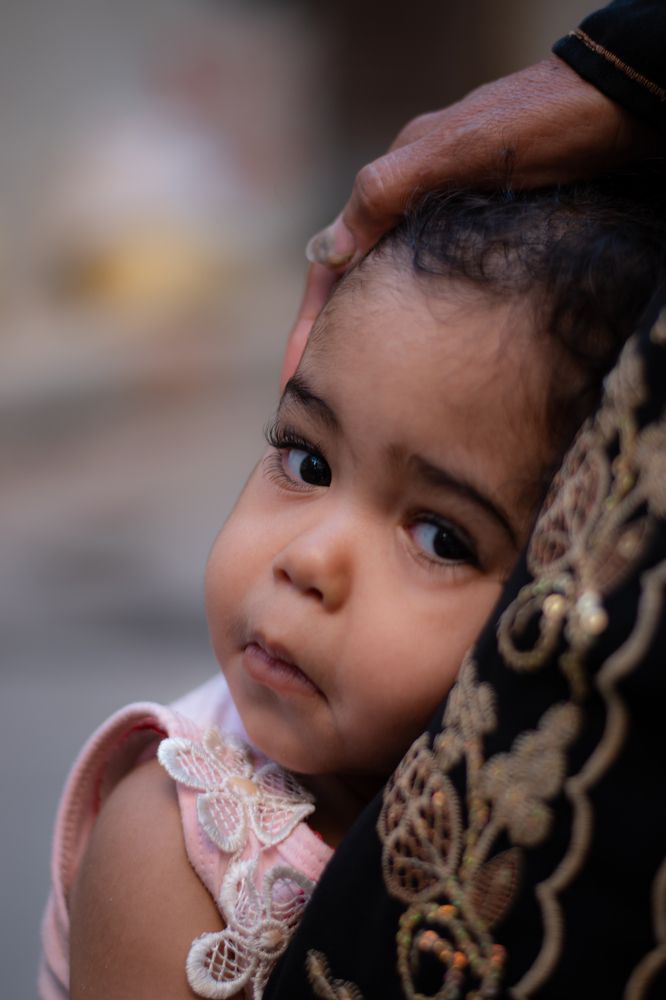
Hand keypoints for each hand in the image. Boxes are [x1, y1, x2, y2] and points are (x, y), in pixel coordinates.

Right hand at [282, 54, 659, 382]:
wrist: (612, 109)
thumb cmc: (536, 126)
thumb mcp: (452, 153)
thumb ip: (385, 193)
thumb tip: (329, 250)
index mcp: (395, 184)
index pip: (332, 264)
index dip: (311, 322)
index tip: (298, 375)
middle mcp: (415, 206)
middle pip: (357, 283)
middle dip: (333, 339)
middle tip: (320, 396)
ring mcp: (451, 225)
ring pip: (392, 289)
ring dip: (368, 335)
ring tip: (358, 387)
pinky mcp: (489, 240)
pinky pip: (433, 290)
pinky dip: (414, 324)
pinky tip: (419, 354)